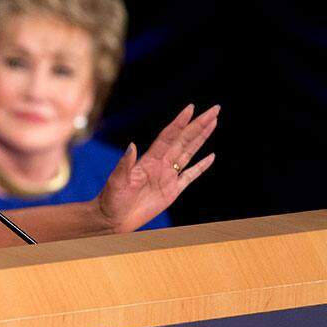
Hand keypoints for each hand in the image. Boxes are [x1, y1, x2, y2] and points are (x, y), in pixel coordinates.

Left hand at [97, 104, 218, 232]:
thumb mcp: (116, 181)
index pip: (169, 136)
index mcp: (149, 159)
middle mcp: (161, 163)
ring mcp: (168, 176)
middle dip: (199, 124)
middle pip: (184, 139)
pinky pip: (190, 176)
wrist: (113, 219)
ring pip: (189, 152)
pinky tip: (211, 156)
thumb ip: (125, 164)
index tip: (191, 108)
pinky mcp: (172, 191)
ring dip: (201, 138)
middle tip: (214, 109)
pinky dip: (201, 166)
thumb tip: (131, 145)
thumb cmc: (111, 199)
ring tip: (213, 122)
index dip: (180, 122)